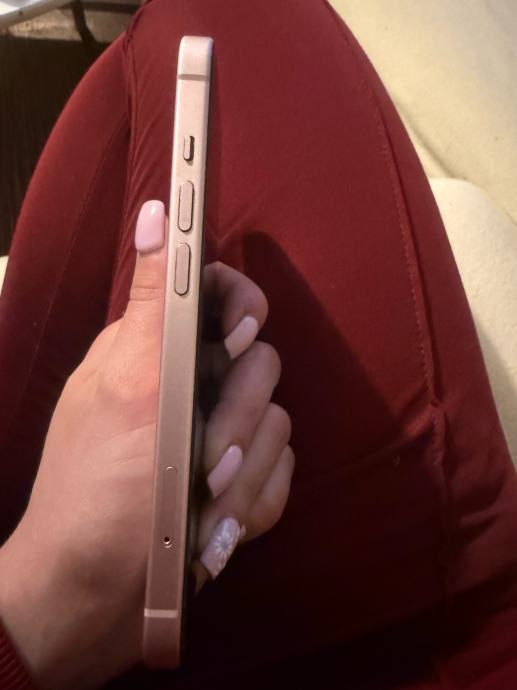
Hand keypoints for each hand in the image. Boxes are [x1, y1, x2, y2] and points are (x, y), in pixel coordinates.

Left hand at [0, 201, 293, 689]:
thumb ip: (154, 301)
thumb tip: (155, 209)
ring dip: (245, 476)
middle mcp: (195, 386)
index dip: (241, 310)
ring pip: (278, 427)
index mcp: (160, 352)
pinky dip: (253, 506)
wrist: (102, 598)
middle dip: (238, 422)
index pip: (222, 295)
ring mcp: (222, 435)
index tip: (233, 344)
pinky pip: (282, 475)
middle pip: (263, 366)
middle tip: (204, 464)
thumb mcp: (127, 388)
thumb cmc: (102, 494)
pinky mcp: (244, 480)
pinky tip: (216, 531)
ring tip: (203, 509)